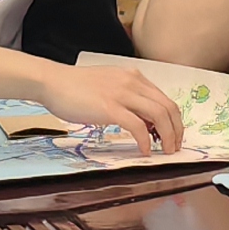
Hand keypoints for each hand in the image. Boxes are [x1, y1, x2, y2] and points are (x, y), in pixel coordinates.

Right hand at [51, 62, 186, 153]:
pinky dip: (145, 141)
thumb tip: (144, 121)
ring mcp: (122, 94)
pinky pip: (137, 126)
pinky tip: (144, 151)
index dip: (174, 121)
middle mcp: (132, 82)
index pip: (165, 99)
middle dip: (176, 130)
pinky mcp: (110, 108)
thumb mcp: (109, 86)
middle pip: (168, 107)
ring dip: (167, 136)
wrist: (52, 82)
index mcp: (134, 77)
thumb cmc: (75, 87)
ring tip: (165, 152)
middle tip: (174, 148)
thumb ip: (128, 98)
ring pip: (158, 115)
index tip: (173, 136)